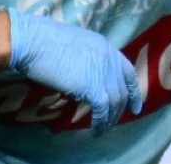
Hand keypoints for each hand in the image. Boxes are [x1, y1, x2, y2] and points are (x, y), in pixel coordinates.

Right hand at [6, 7, 142, 135]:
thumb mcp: (78, 45)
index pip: (128, 72)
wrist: (35, 42)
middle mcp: (110, 60)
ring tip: (103, 129)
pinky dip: (100, 123)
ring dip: (110, 119)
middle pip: (123, 90)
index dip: (133, 90)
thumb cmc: (47, 41)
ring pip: (115, 102)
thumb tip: (89, 76)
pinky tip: (96, 130)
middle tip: (115, 120)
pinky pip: (102, 110)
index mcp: (107, 47)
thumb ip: (90, 59)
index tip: (135, 105)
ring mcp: (103, 73)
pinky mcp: (92, 87)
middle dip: (121, 108)